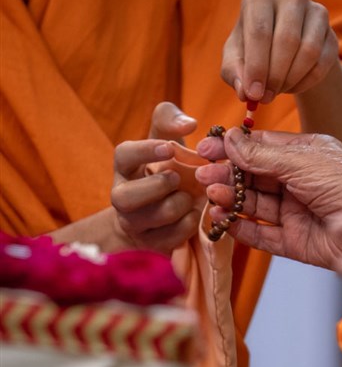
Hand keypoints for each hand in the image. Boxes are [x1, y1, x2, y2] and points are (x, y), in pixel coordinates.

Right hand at [111, 103, 201, 254]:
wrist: (164, 213)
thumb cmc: (168, 169)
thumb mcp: (166, 141)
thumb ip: (171, 121)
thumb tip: (189, 123)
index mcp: (125, 168)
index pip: (124, 155)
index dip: (145, 151)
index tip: (170, 148)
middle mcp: (122, 198)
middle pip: (127, 197)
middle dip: (159, 186)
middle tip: (179, 178)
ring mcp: (134, 225)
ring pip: (155, 217)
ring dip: (181, 203)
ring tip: (191, 197)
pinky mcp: (151, 245)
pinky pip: (172, 237)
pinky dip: (190, 224)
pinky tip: (195, 215)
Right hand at [196, 128, 341, 267]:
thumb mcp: (303, 161)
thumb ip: (263, 154)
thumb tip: (231, 139)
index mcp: (306, 155)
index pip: (261, 148)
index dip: (233, 149)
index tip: (206, 150)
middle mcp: (299, 183)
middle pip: (254, 178)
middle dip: (227, 176)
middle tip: (203, 177)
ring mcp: (296, 213)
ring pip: (254, 205)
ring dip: (230, 200)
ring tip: (211, 196)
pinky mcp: (295, 242)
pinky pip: (262, 235)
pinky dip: (241, 229)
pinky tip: (222, 221)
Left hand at [221, 0, 338, 104]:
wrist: (285, 48)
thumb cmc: (254, 49)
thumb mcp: (236, 59)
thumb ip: (234, 73)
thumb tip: (246, 92)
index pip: (260, 30)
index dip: (256, 66)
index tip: (254, 93)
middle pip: (287, 40)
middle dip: (275, 76)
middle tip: (265, 98)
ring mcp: (316, 12)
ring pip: (308, 52)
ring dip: (291, 79)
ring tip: (277, 90)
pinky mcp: (332, 34)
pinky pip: (322, 64)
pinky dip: (305, 82)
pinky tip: (292, 86)